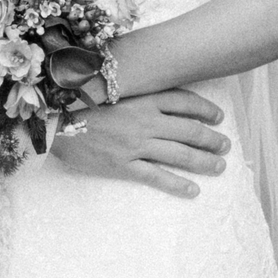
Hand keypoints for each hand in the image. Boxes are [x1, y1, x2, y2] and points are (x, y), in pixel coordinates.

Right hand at [59, 87, 229, 197]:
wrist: (52, 120)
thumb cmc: (79, 101)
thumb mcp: (110, 86)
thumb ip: (135, 88)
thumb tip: (156, 91)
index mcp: (143, 98)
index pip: (184, 101)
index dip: (205, 109)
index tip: (218, 117)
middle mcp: (145, 120)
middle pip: (189, 130)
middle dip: (212, 139)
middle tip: (225, 146)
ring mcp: (136, 144)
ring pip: (180, 154)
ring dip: (203, 161)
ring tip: (219, 166)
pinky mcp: (123, 165)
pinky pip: (157, 176)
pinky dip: (178, 184)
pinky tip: (193, 190)